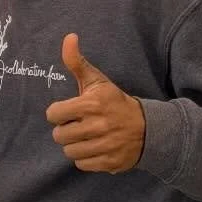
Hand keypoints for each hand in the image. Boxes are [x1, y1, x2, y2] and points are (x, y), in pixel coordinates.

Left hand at [46, 34, 146, 172]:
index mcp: (92, 104)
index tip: (68, 111)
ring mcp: (105, 146)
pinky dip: (85, 158)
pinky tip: (94, 147)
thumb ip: (76, 62)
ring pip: (69, 152)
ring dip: (74, 145)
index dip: (58, 112)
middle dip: (65, 130)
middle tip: (78, 125)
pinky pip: (82, 164)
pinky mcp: (110, 162)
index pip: (53, 114)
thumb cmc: (115, 102)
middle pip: (59, 135)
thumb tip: (69, 37)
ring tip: (85, 136)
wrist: (148, 128)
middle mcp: (98, 126)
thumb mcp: (97, 81)